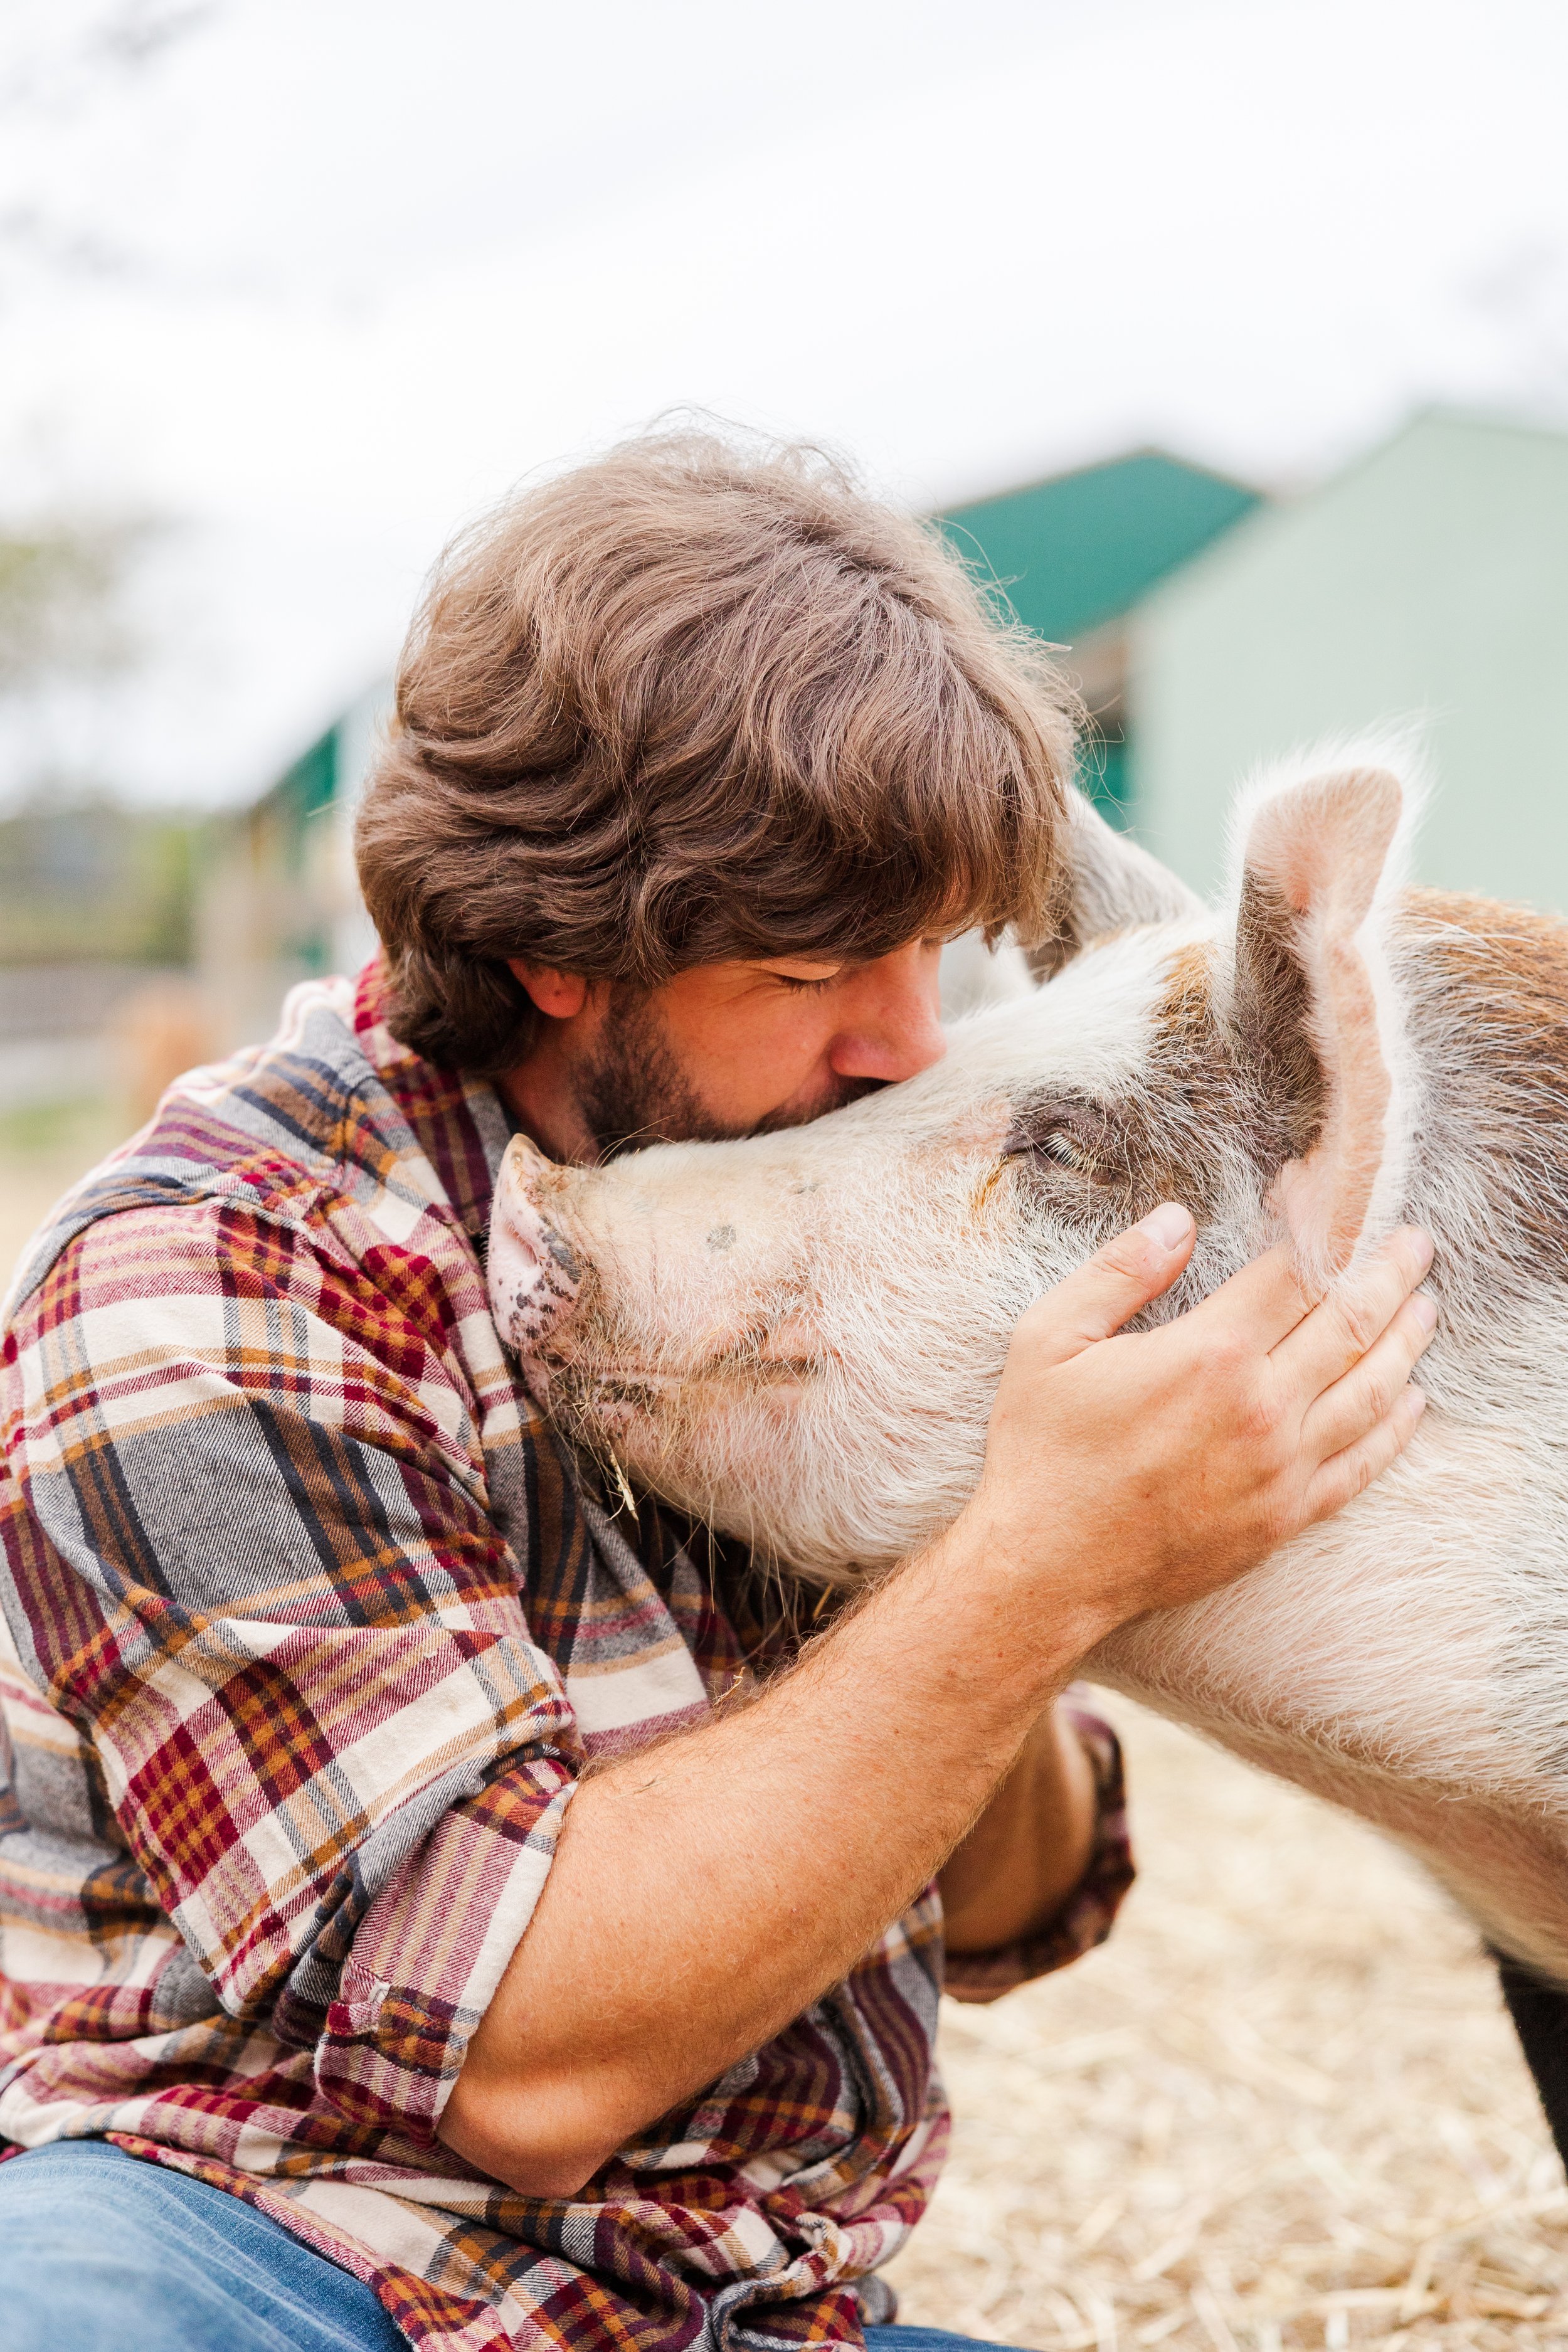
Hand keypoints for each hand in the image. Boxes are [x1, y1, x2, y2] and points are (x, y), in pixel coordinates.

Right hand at [963, 1203, 1434, 1642]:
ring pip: (1370, 1392)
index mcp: (1208, 1353)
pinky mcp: (1284, 1518)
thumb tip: (1178, 1219)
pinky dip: (1392, 1428)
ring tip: (1425, 1307)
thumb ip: (1119, 1271)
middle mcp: (1260, 1408)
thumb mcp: (1050, 1337)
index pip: (1292, 1271)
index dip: (1319, 1225)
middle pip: (1350, 1324)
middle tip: (1414, 1244)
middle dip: (1388, 1275)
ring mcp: (1280, 1468)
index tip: (1327, 1194)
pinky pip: (1360, 1466)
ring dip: (1405, 1342)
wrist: (1047, 1566)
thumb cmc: (1041, 1447)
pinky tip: (1409, 1400)